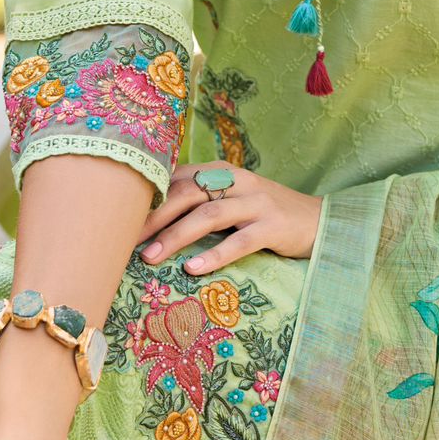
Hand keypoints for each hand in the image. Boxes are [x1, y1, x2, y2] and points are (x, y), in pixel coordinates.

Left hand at [137, 162, 322, 275]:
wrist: (319, 220)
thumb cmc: (264, 214)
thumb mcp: (231, 199)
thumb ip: (199, 200)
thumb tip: (150, 216)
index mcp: (222, 171)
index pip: (177, 179)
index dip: (148, 198)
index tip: (119, 219)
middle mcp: (237, 181)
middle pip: (187, 194)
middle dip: (154, 217)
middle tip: (125, 240)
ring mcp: (257, 202)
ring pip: (209, 215)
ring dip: (176, 236)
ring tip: (151, 257)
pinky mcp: (274, 226)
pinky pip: (240, 241)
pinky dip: (215, 255)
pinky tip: (193, 268)